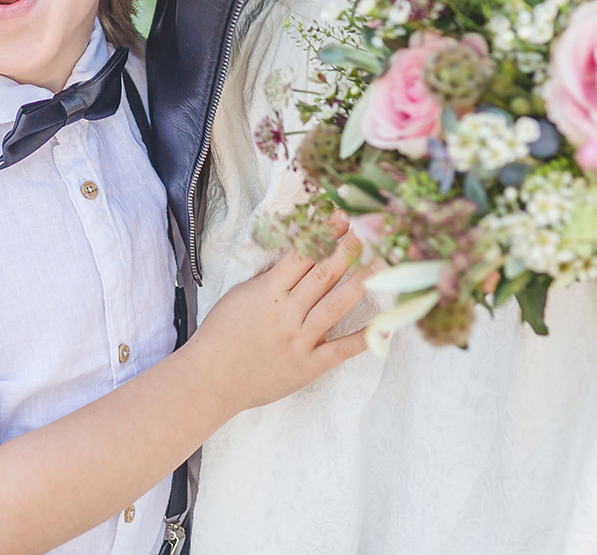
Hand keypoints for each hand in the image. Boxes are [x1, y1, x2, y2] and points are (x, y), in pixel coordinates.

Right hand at [186, 219, 371, 412]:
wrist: (211, 379)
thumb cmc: (221, 335)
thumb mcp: (239, 296)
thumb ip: (268, 279)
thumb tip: (294, 259)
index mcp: (268, 292)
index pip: (301, 255)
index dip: (324, 233)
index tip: (342, 216)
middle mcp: (286, 312)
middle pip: (323, 275)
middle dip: (347, 250)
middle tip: (369, 231)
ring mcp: (299, 340)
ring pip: (335, 306)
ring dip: (361, 284)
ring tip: (382, 265)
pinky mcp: (308, 366)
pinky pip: (339, 350)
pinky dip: (363, 340)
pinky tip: (385, 329)